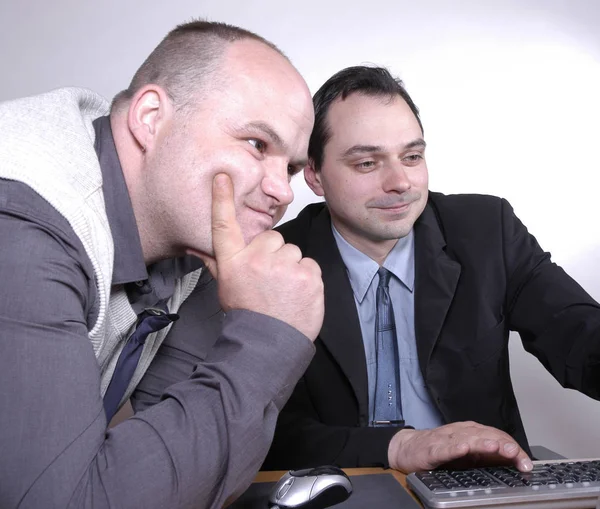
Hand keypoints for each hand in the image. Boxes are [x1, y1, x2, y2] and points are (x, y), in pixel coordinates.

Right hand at [198, 173, 323, 340]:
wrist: (268, 344)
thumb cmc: (247, 314)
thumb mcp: (226, 287)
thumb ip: (214, 262)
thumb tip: (194, 246)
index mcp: (234, 262)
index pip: (225, 225)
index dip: (222, 199)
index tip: (223, 177)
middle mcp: (257, 260)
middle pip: (273, 239)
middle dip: (274, 255)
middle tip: (270, 281)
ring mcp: (284, 266)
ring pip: (293, 253)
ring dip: (292, 268)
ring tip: (284, 291)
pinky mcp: (308, 275)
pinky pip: (310, 265)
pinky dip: (307, 278)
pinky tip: (297, 295)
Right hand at [387, 421, 532, 472]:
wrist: (407, 448)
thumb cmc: (438, 451)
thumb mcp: (467, 455)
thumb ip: (488, 456)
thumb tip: (515, 462)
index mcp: (472, 434)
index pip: (497, 437)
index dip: (513, 449)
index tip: (526, 463)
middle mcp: (461, 433)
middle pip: (485, 435)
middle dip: (502, 444)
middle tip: (516, 453)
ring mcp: (446, 439)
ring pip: (468, 438)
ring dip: (483, 442)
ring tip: (496, 446)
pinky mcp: (432, 448)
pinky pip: (445, 447)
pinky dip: (454, 447)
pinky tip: (462, 448)